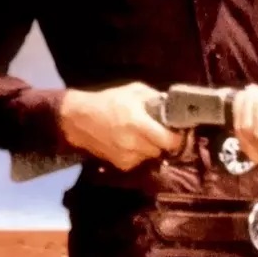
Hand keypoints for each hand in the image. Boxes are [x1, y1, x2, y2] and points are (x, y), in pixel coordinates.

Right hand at [60, 82, 182, 170]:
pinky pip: (140, 161)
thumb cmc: (108, 101)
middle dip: (165, 141)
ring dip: (152, 147)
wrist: (78, 120)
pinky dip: (140, 153)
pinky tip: (132, 142)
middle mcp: (134, 143)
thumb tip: (173, 104)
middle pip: (163, 149)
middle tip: (161, 130)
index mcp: (138, 124)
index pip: (169, 140)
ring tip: (143, 135)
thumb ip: (155, 97)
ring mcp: (127, 156)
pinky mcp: (121, 165)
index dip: (178, 136)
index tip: (179, 129)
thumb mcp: (134, 91)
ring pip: (152, 156)